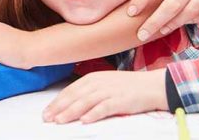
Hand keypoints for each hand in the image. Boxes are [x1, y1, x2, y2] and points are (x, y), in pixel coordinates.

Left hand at [43, 69, 166, 123]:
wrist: (152, 86)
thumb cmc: (127, 87)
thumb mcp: (104, 84)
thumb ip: (89, 91)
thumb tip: (72, 103)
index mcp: (92, 78)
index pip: (70, 91)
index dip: (56, 102)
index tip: (46, 112)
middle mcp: (98, 83)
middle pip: (74, 97)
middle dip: (59, 108)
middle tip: (47, 118)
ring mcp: (109, 91)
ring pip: (85, 102)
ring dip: (71, 112)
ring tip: (60, 121)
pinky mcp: (120, 100)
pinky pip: (104, 108)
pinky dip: (93, 114)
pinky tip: (84, 120)